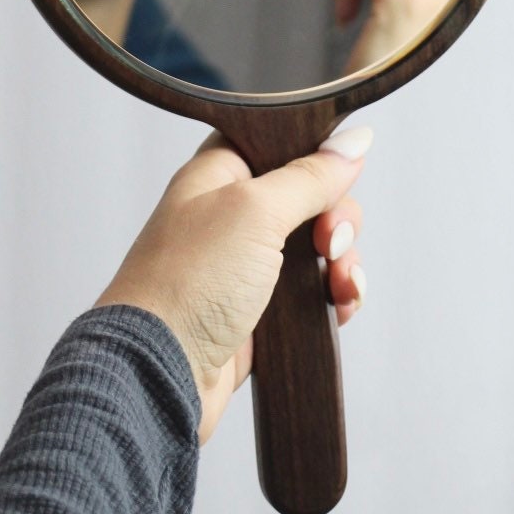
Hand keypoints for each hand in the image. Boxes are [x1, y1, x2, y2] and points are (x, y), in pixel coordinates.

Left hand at [95, 127, 370, 443]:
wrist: (160, 372)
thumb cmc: (188, 285)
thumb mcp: (255, 212)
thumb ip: (309, 177)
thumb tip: (353, 141)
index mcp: (218, 176)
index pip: (278, 143)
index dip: (314, 157)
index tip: (337, 176)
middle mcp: (231, 215)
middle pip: (310, 197)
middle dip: (337, 219)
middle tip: (329, 241)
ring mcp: (245, 265)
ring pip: (317, 247)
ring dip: (342, 261)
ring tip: (339, 283)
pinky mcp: (259, 310)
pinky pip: (311, 293)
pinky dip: (333, 296)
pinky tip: (340, 305)